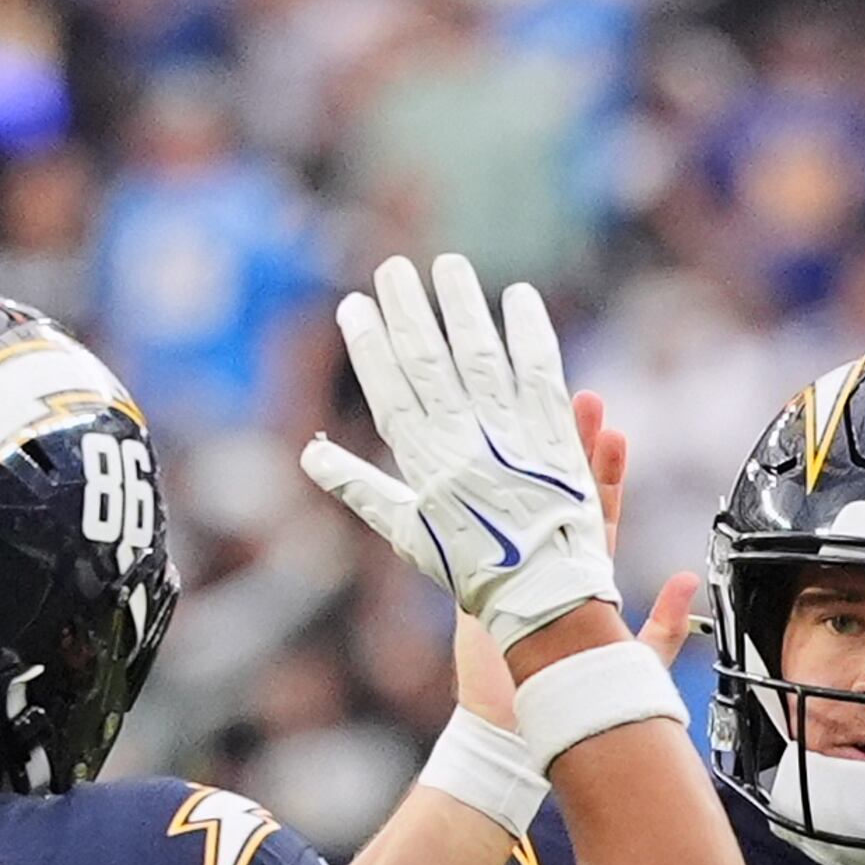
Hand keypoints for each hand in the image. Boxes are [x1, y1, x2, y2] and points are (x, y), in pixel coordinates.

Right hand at [304, 252, 616, 649]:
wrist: (545, 598)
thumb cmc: (474, 570)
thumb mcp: (407, 534)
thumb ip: (361, 488)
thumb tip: (309, 455)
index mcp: (424, 466)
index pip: (389, 391)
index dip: (369, 345)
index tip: (354, 305)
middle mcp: (464, 446)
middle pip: (429, 363)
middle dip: (408, 311)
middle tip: (393, 268)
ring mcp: (511, 439)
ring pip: (480, 357)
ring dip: (462, 307)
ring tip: (448, 267)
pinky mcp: (555, 438)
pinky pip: (540, 374)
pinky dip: (528, 332)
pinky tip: (518, 296)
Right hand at [448, 389, 697, 729]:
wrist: (518, 733)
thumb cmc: (577, 703)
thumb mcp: (633, 662)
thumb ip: (666, 623)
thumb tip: (691, 578)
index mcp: (582, 577)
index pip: (599, 514)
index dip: (607, 474)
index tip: (614, 432)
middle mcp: (548, 567)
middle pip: (563, 499)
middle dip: (571, 450)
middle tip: (580, 400)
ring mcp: (512, 574)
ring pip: (525, 509)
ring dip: (535, 467)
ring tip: (540, 419)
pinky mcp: (477, 588)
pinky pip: (478, 539)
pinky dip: (479, 506)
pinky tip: (475, 467)